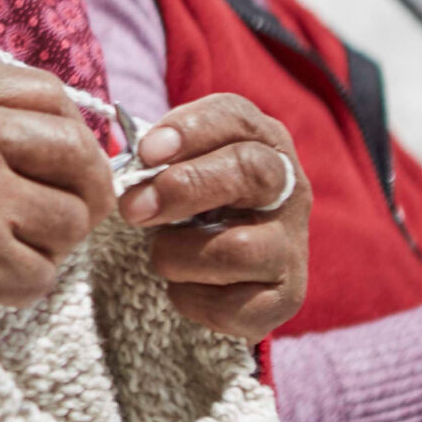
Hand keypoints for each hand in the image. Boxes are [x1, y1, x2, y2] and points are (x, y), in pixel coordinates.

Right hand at [0, 63, 114, 384]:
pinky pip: (40, 275)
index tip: (70, 163)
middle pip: (77, 153)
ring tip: (8, 247)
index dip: (76, 133)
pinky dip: (19, 286)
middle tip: (69, 216)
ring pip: (69, 220)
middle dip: (86, 191)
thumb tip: (74, 135)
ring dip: (50, 243)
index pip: (53, 96)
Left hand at [117, 92, 308, 342]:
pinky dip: (192, 299)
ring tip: (162, 254)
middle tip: (133, 208)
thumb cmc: (191, 204)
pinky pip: (233, 305)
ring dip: (179, 254)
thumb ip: (156, 160)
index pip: (234, 117)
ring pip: (238, 247)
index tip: (146, 152)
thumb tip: (129, 174)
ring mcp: (292, 244)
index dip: (189, 131)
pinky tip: (184, 287)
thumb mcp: (177, 167)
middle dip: (184, 187)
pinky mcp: (286, 298)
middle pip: (249, 171)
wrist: (222, 270)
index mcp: (261, 140)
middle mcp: (288, 187)